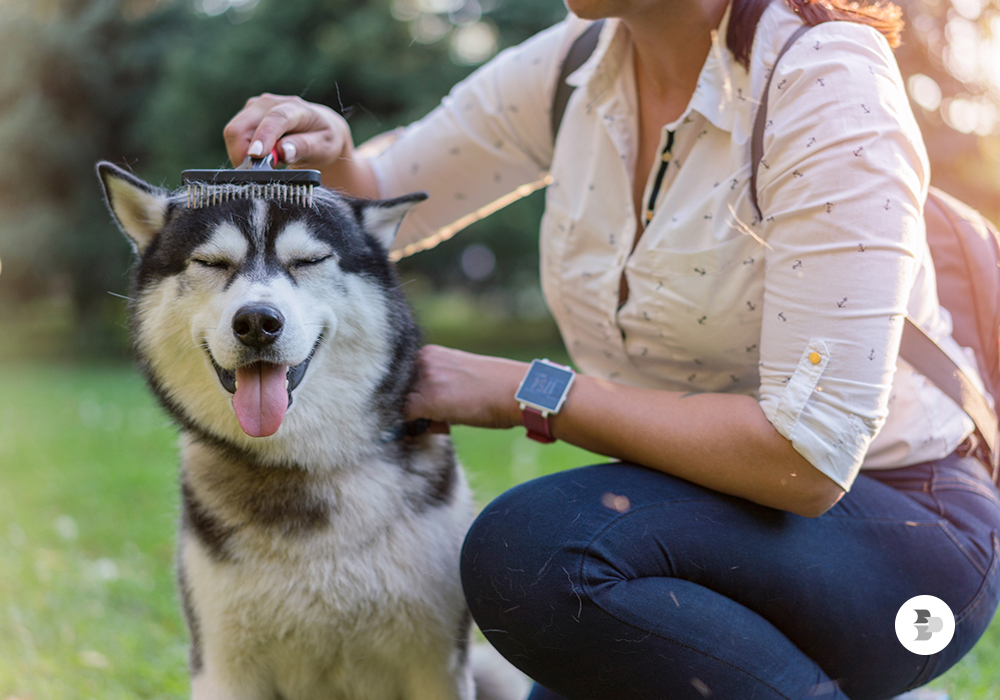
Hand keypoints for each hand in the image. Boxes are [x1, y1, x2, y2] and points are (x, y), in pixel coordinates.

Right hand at [223, 93, 353, 169]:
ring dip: (242, 154)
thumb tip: (283, 152)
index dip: (263, 136)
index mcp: (295, 108)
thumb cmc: (323, 139)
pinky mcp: (246, 114)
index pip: (275, 118)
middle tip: (258, 174)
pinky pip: (234, 136)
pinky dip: (242, 152)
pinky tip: (260, 157)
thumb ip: (304, 147)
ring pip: (233, 133)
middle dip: (243, 153)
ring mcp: (255, 107)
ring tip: (265, 165)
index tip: (256, 155)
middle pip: (241, 127)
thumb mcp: (323, 147)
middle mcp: (270, 102)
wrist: (319, 128)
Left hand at [406, 345, 526, 430]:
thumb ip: (436, 389)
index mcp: (430, 353)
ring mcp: (424, 378)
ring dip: (414, 420)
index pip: (403, 381)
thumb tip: (418, 416)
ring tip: (446, 422)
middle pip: (398, 393)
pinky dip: (414, 429)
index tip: (428, 413)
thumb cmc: (497, 391)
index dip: (412, 401)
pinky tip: (443, 426)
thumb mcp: (461, 380)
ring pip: (400, 406)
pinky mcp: (427, 399)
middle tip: (439, 421)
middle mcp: (423, 360)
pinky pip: (404, 419)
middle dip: (411, 412)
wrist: (519, 391)